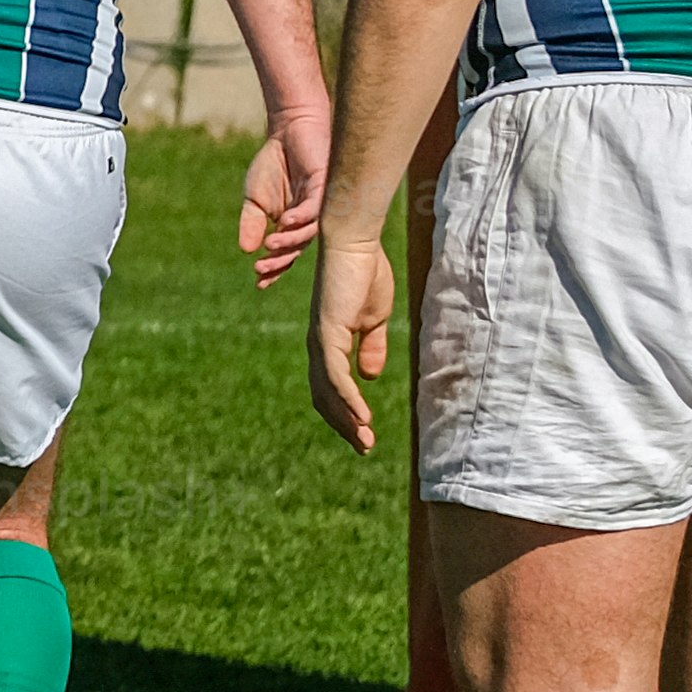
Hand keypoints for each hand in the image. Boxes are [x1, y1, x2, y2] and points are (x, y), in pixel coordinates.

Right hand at [237, 114, 337, 285]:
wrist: (289, 130)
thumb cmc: (274, 163)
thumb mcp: (254, 198)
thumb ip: (252, 223)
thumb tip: (246, 250)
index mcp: (295, 225)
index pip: (287, 252)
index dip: (275, 269)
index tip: (259, 282)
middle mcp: (311, 219)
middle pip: (300, 248)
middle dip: (281, 261)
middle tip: (262, 269)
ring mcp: (320, 205)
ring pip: (310, 232)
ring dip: (290, 241)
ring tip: (270, 245)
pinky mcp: (324, 187)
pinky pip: (315, 208)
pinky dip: (301, 217)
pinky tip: (285, 221)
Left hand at [305, 225, 398, 454]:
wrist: (355, 242)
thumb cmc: (364, 274)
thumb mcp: (373, 318)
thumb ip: (370, 346)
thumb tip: (368, 376)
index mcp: (328, 343)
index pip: (330, 388)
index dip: (345, 414)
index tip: (364, 436)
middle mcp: (318, 345)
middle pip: (324, 397)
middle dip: (344, 426)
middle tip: (365, 449)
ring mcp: (320, 339)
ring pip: (328, 391)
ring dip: (347, 420)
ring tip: (365, 442)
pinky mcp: (328, 331)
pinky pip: (335, 374)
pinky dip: (347, 398)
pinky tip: (362, 417)